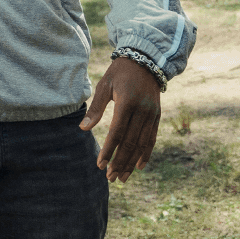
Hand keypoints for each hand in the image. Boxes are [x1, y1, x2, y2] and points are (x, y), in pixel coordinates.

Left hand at [82, 56, 161, 182]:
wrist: (145, 61)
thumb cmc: (119, 73)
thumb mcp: (104, 85)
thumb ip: (95, 108)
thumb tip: (83, 128)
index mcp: (127, 103)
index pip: (117, 133)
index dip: (109, 150)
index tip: (100, 165)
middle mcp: (143, 111)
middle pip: (131, 143)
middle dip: (120, 162)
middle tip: (110, 177)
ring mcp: (152, 114)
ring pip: (142, 144)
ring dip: (131, 162)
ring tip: (122, 177)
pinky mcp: (157, 116)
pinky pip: (152, 138)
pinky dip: (146, 153)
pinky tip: (138, 166)